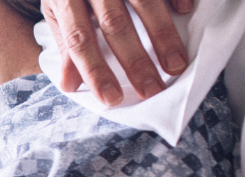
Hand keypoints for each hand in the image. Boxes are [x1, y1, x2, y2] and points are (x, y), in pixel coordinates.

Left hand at [42, 0, 191, 104]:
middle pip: (115, 24)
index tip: (112, 99)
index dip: (94, 71)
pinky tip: (185, 12)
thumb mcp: (58, 9)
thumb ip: (66, 43)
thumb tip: (69, 84)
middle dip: (135, 61)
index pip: (79, 40)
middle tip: (152, 90)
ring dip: (162, 36)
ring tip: (175, 66)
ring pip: (144, 2)